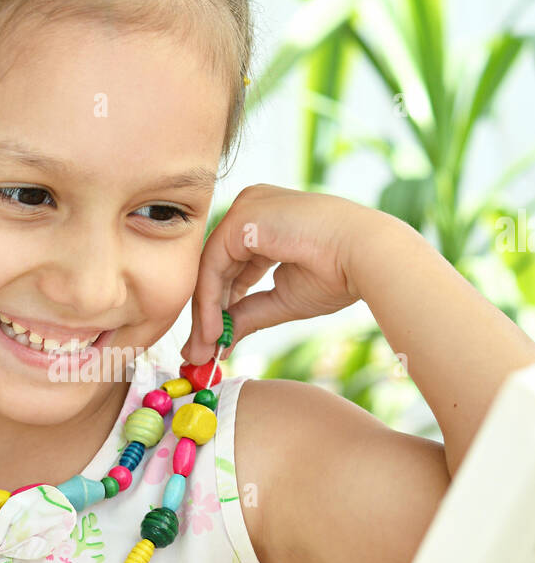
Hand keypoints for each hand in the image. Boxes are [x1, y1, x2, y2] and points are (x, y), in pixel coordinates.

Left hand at [180, 183, 375, 365]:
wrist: (365, 255)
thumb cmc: (337, 273)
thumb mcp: (283, 299)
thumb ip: (248, 315)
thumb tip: (217, 342)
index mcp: (264, 223)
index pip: (229, 267)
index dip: (220, 307)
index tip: (212, 343)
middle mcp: (250, 209)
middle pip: (215, 267)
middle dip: (206, 314)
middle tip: (198, 353)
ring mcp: (244, 208)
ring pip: (210, 268)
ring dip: (205, 314)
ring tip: (204, 351)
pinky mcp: (241, 216)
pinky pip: (213, 265)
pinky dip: (210, 301)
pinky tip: (213, 332)